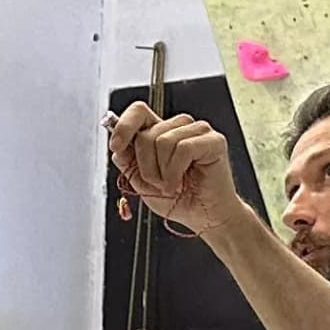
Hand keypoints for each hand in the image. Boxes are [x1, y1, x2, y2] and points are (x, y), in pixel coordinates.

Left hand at [107, 100, 232, 231]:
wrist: (202, 218)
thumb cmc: (178, 200)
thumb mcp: (141, 182)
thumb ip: (128, 162)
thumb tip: (118, 147)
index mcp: (161, 132)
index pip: (139, 111)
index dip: (124, 126)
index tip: (116, 146)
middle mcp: (179, 127)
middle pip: (147, 133)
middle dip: (146, 166)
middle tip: (159, 184)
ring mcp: (198, 131)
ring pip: (163, 140)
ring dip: (162, 172)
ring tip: (172, 185)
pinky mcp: (213, 141)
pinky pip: (183, 148)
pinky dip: (175, 173)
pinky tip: (180, 184)